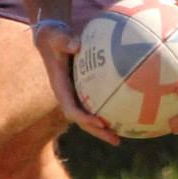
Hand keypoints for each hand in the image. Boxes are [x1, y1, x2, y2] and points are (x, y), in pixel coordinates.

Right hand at [31, 21, 119, 143]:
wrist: (51, 40)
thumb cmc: (54, 38)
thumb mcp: (56, 38)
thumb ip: (64, 41)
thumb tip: (77, 45)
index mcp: (60, 88)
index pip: (71, 109)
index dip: (84, 119)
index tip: (100, 122)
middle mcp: (68, 96)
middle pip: (82, 121)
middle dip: (98, 132)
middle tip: (116, 140)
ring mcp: (76, 96)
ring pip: (89, 117)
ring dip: (104, 129)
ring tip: (122, 137)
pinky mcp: (83, 92)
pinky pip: (96, 105)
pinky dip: (109, 112)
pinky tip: (126, 115)